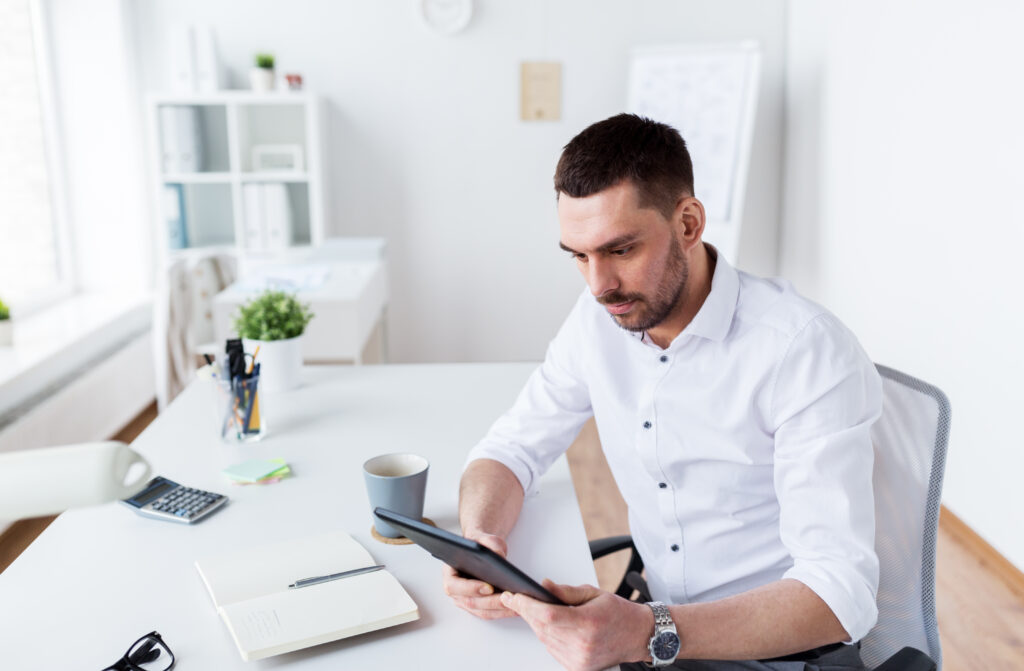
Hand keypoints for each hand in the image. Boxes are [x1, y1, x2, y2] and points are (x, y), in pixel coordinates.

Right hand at [441, 531, 516, 618]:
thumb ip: (490, 542)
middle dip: (491, 602)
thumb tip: (499, 555)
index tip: (489, 587)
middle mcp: (455, 589)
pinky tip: (515, 607)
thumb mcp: (485, 538)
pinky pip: (489, 613)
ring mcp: (466, 600)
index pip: (454, 586)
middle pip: (470, 602)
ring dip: (499, 610)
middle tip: (507, 598)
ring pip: (481, 611)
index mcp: (449, 572)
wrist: (482, 550)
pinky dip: (503, 612)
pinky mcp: (478, 606)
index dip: (470, 589)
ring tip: (516, 605)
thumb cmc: (480, 544)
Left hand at [500, 580, 653, 670]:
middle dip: (527, 612)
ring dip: (537, 624)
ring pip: (544, 639)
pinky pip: (552, 649)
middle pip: (542, 628)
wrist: (638, 636)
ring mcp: (579, 659)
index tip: (512, 597)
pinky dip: (548, 637)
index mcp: (588, 623)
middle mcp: (583, 645)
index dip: (526, 605)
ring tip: (538, 610)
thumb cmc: (619, 613)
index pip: (547, 615)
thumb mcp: (593, 593)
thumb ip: (565, 591)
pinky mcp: (577, 667)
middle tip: (518, 599)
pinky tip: (552, 626)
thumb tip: (542, 585)